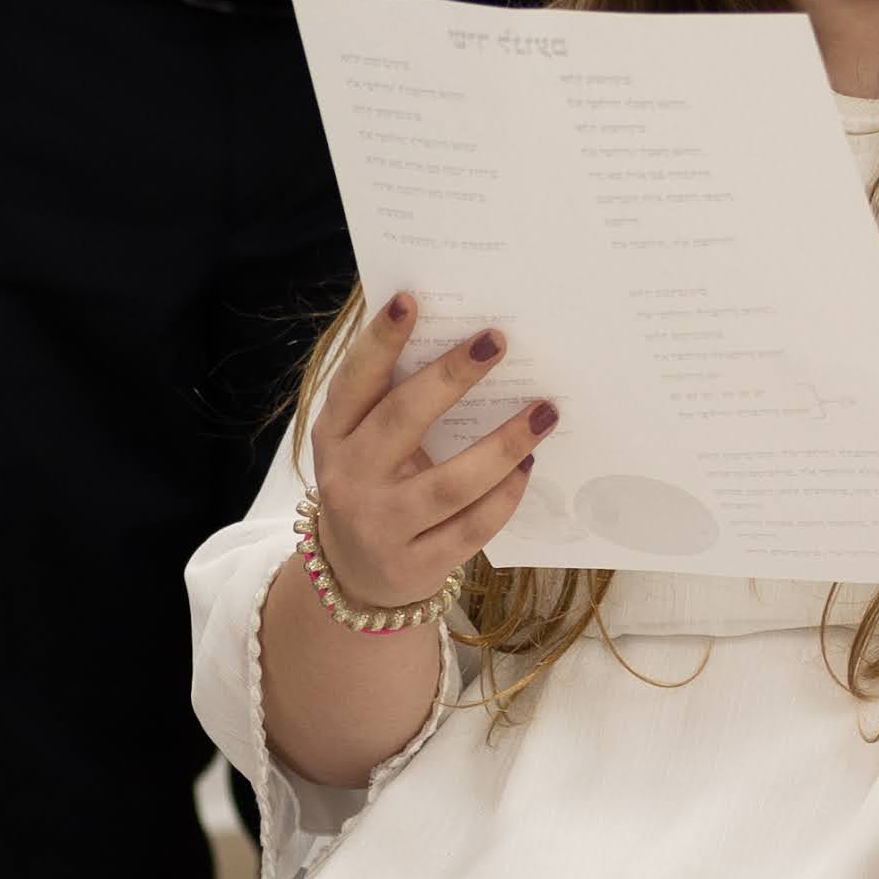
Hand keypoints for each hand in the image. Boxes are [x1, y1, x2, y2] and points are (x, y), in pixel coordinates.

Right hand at [295, 292, 551, 609]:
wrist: (354, 578)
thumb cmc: (373, 487)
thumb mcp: (363, 445)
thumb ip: (394, 401)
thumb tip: (463, 345)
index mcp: (334, 435)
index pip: (355, 381)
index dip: (380, 341)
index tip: (411, 300)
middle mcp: (350, 478)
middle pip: (403, 420)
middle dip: (452, 377)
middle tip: (497, 341)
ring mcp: (381, 526)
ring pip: (451, 482)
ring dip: (503, 444)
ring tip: (543, 412)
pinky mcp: (416, 564)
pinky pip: (472, 527)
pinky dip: (505, 495)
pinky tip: (528, 466)